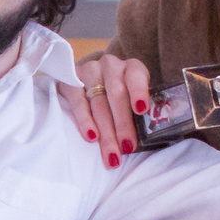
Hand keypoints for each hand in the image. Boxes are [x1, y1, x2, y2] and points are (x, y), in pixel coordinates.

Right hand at [63, 54, 151, 168]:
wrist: (88, 86)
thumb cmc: (119, 100)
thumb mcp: (134, 101)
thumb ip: (141, 114)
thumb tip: (149, 140)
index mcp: (132, 68)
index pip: (136, 76)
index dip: (139, 92)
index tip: (141, 110)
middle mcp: (111, 66)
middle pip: (116, 95)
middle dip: (122, 124)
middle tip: (127, 147)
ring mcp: (89, 71)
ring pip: (98, 102)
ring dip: (105, 131)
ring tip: (111, 153)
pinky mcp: (69, 81)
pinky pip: (77, 101)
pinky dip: (84, 121)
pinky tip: (91, 137)